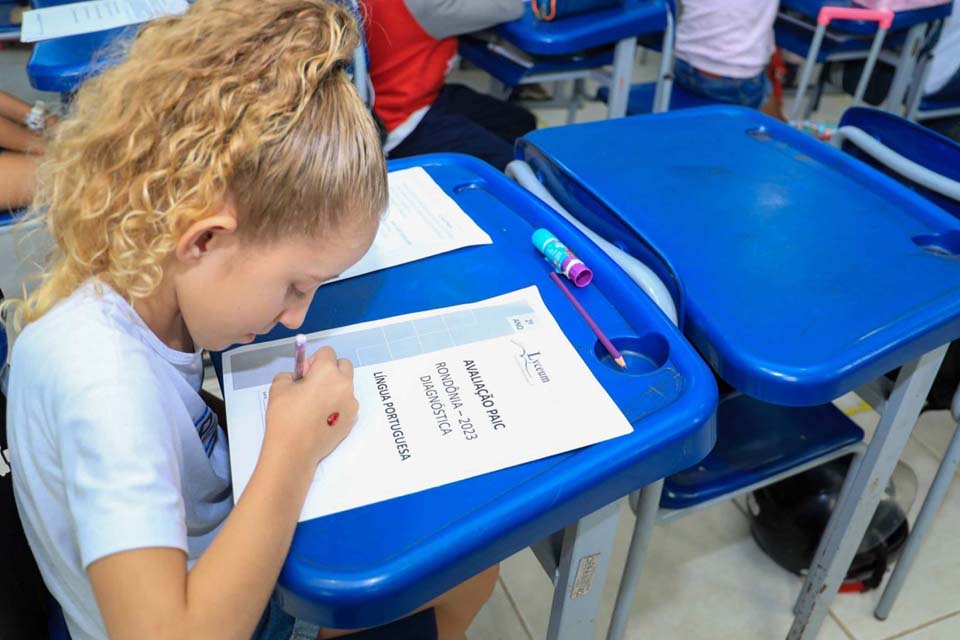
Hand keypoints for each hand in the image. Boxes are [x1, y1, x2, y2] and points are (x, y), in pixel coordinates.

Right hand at [263, 346, 357, 469]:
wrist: (294, 450)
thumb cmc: (285, 416)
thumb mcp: (278, 387)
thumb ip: (290, 375)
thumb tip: (298, 378)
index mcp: (328, 372)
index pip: (327, 352)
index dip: (313, 360)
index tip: (304, 373)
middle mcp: (345, 384)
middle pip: (343, 366)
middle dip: (330, 370)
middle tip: (313, 384)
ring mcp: (351, 403)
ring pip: (346, 386)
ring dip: (334, 388)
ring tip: (315, 405)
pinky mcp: (352, 420)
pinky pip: (346, 404)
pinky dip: (337, 405)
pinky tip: (321, 418)